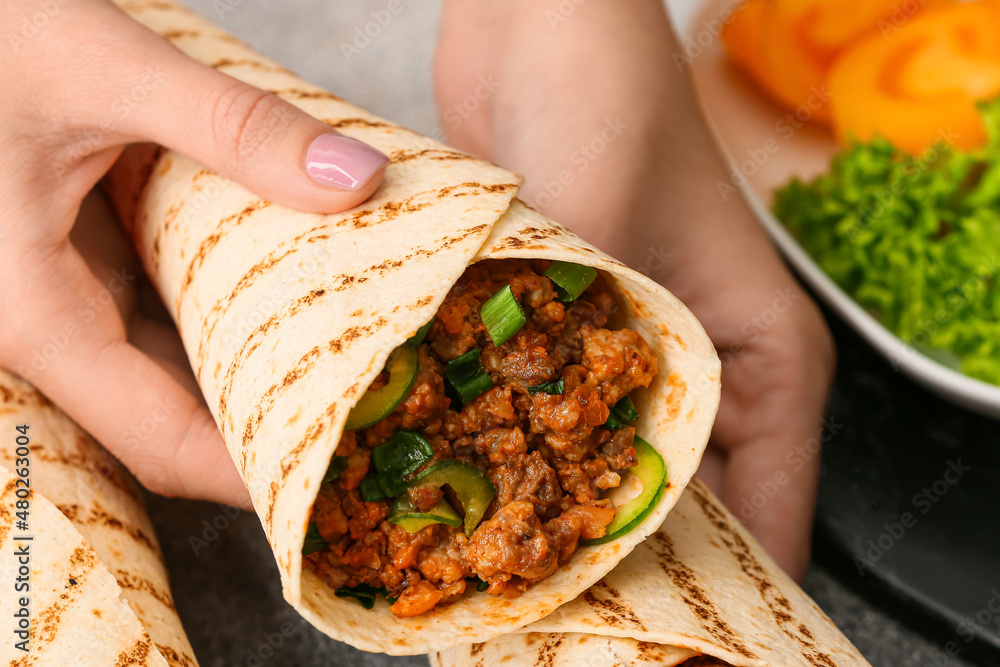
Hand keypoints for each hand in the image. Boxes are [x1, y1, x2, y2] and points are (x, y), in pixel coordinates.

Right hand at [0, 0, 389, 507]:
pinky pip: (152, 315)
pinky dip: (219, 319)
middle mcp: (40, 322)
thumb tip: (359, 180)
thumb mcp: (103, 66)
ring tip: (345, 369)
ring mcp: (55, 293)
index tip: (333, 477)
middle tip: (365, 420)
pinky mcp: (72, 257)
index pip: (160, 441)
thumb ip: (235, 125)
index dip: (249, 473)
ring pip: (162, 370)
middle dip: (263, 425)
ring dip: (247, 373)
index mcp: (32, 313)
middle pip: (168, 418)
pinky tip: (283, 299)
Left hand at [435, 0, 834, 578]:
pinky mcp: (575, 325)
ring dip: (563, 517)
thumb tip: (531, 469)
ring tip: (496, 575)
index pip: (765, 524)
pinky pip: (558, 417)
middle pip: (688, 510)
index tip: (631, 646)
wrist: (543, 9)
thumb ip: (576, 350)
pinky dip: (523, 456)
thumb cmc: (604, 87)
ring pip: (618, 469)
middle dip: (620, 570)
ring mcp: (641, 348)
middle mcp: (712, 365)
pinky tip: (469, 490)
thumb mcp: (600, 225)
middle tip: (538, 621)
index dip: (706, 596)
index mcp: (765, 360)